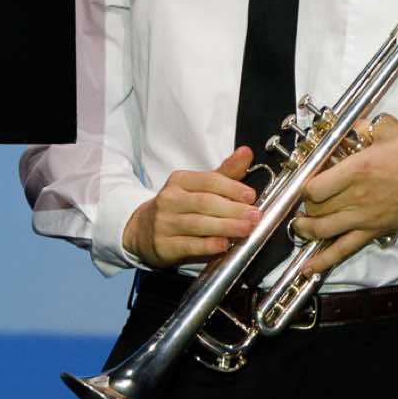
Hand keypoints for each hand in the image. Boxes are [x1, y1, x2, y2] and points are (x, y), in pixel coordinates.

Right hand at [122, 146, 260, 269]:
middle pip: (205, 202)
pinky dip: (207, 245)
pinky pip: (188, 245)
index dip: (232, 188)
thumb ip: (224, 173)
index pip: (208, 180)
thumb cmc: (178, 207)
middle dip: (233, 209)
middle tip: (254, 215)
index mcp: (180, 181)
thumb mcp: (198, 187)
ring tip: (245, 229)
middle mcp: (170, 200)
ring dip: (225, 227)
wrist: (142, 230)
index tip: (251, 196)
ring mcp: (164, 223)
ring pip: (198, 224)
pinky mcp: (164, 245)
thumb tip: (246, 153)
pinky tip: (222, 245)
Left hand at [290, 120, 397, 275]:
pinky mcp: (374, 231)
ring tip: (301, 225)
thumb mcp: (391, 131)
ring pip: (322, 231)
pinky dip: (323, 260)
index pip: (313, 187)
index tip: (306, 182)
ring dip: (305, 230)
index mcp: (356, 170)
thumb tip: (356, 126)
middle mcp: (356, 197)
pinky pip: (344, 250)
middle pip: (315, 209)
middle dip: (305, 206)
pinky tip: (308, 267)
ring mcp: (364, 218)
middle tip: (306, 201)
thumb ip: (367, 127)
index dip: (304, 186)